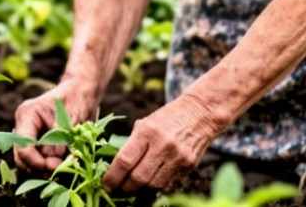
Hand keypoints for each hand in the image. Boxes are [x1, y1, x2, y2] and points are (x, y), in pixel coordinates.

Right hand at [12, 79, 98, 172]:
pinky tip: (63, 163)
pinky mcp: (38, 143)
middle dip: (39, 167)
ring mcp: (30, 135)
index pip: (22, 145)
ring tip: (64, 166)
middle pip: (21, 157)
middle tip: (60, 169)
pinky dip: (49, 166)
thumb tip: (52, 160)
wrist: (83, 92)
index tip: (53, 167)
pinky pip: (38, 160)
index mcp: (28, 114)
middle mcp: (24, 126)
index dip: (35, 161)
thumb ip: (60, 138)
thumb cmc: (77, 98)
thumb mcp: (71, 117)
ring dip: (44, 169)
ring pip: (28, 162)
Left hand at [102, 93, 223, 193]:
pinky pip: (168, 184)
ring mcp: (177, 156)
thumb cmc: (166, 119)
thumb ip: (132, 145)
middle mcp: (163, 144)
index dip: (112, 177)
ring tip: (131, 190)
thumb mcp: (145, 124)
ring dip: (139, 192)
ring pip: (153, 185)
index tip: (105, 185)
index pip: (125, 161)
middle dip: (124, 189)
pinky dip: (155, 188)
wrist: (199, 113)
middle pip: (138, 178)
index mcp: (147, 131)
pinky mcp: (188, 165)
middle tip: (116, 192)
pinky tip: (149, 185)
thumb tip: (114, 170)